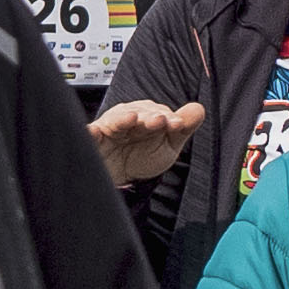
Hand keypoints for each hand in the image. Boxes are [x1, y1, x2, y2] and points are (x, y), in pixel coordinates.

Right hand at [87, 99, 204, 187]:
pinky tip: (94, 133)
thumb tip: (199, 109)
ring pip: (116, 119)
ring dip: (124, 119)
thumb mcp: (168, 145)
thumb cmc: (143, 158)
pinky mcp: (92, 140)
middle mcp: (127, 118)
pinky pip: (89, 134)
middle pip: (137, 112)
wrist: (120, 179)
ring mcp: (109, 128)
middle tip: (159, 122)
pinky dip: (89, 133)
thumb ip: (183, 128)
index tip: (177, 125)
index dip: (167, 117)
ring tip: (131, 119)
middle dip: (148, 117)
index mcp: (146, 116)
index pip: (158, 112)